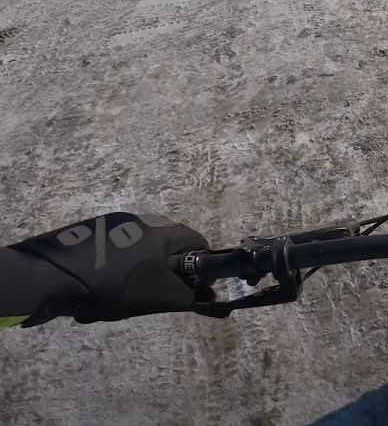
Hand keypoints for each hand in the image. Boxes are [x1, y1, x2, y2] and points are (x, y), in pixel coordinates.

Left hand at [10, 213, 212, 322]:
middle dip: (165, 272)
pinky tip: (98, 291)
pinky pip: (113, 253)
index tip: (194, 287)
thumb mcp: (158, 297)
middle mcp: (139, 220)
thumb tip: (206, 295)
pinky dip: (114, 271)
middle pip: (166, 247)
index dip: (201, 266)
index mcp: (161, 230)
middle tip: (156, 295)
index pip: (197, 241)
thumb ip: (188, 296)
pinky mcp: (87, 232)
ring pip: (138, 252)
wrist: (50, 277)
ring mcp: (110, 224)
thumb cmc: (114, 285)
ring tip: (122, 298)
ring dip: (138, 273)